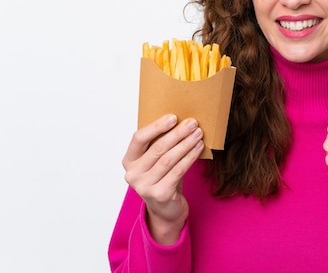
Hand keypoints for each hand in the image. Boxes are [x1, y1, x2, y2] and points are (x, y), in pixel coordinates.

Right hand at [122, 114, 203, 243]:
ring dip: (186, 144)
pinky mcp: (159, 194)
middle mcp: (132, 174)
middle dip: (177, 133)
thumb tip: (181, 122)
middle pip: (157, 148)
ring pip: (169, 159)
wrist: (167, 210)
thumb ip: (160, 145)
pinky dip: (190, 158)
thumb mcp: (157, 161)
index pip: (138, 138)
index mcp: (129, 161)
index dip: (156, 126)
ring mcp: (144, 186)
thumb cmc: (164, 178)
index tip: (173, 117)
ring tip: (198, 134)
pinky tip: (198, 148)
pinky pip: (177, 171)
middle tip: (193, 123)